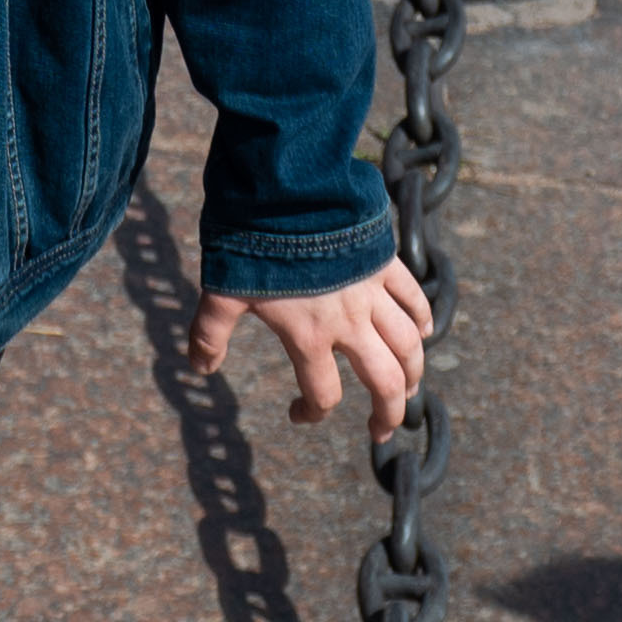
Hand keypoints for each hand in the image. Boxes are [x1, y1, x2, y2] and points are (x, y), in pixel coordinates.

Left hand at [193, 260, 432, 432]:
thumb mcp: (222, 292)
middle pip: (385, 381)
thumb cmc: (252, 245)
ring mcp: (371, 292)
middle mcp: (348, 322)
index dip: (312, 413)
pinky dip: (422, 318)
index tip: (298, 414)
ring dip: (413, 372)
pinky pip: (413, 297)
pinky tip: (422, 331)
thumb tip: (199, 369)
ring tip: (408, 390)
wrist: (288, 190)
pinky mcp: (385, 262)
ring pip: (408, 344)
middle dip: (389, 412)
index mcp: (309, 336)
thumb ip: (210, 333)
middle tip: (382, 431)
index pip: (322, 394)